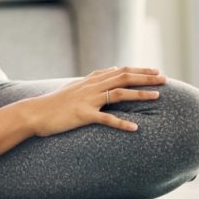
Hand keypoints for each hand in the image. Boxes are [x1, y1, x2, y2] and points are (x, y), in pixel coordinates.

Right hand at [22, 66, 166, 136]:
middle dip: (145, 77)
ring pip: (118, 93)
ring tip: (157, 96)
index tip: (155, 70)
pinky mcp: (82, 115)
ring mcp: (87, 100)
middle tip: (164, 79)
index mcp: (89, 80)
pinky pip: (105, 119)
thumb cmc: (53, 103)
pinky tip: (135, 128)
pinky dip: (121, 123)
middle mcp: (90, 87)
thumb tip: (109, 72)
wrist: (34, 113)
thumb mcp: (73, 88)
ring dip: (139, 94)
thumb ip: (91, 81)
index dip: (138, 70)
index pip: (119, 70)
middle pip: (123, 78)